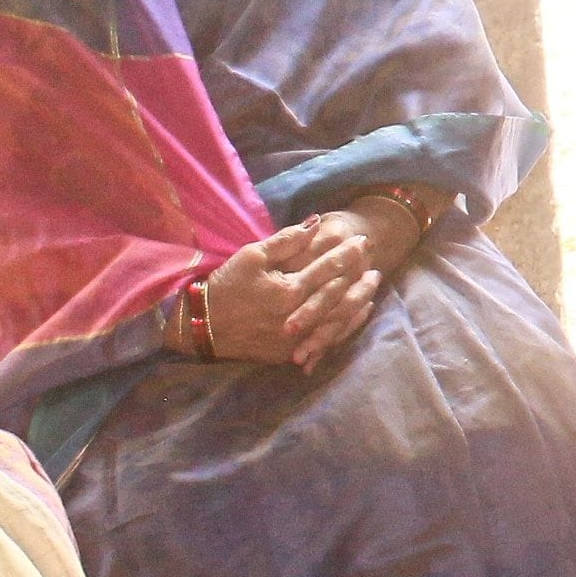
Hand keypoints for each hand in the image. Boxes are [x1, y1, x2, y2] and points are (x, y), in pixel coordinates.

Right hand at [202, 219, 384, 368]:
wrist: (202, 326)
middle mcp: (297, 318)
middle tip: (373, 264)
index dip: (347, 254)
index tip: (361, 242)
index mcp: (288, 291)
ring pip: (338, 322)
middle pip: (339, 297)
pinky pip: (325, 341)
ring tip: (371, 289)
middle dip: (359, 279)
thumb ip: (287, 240)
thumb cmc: (226, 286)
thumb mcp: (252, 255)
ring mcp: (295, 340)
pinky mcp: (290, 353)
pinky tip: (355, 316)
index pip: (327, 269)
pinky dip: (344, 327)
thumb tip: (316, 223)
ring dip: (357, 304)